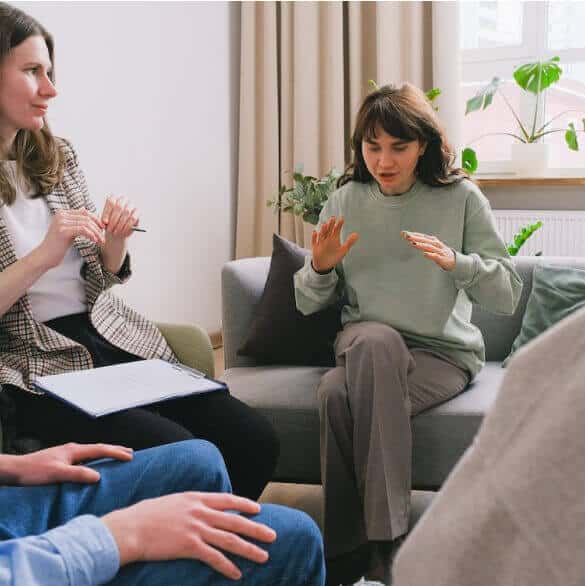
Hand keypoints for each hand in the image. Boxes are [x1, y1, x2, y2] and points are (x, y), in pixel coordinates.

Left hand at [10, 443, 132, 484]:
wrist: (15, 470)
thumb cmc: (33, 472)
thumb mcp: (57, 474)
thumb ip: (78, 474)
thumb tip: (98, 476)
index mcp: (74, 450)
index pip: (100, 449)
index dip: (116, 453)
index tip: (130, 456)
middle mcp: (72, 449)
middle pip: (99, 447)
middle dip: (115, 450)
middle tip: (130, 453)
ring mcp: (67, 454)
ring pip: (92, 452)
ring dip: (106, 453)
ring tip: (117, 456)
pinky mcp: (62, 460)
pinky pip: (85, 458)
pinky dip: (96, 459)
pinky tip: (95, 465)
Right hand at [36, 209, 104, 268]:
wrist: (45, 256)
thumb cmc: (58, 245)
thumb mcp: (68, 230)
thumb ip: (76, 222)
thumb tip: (85, 210)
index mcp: (62, 213)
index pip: (84, 212)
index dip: (96, 220)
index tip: (102, 229)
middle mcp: (61, 215)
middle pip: (86, 217)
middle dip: (97, 227)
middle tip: (103, 237)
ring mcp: (61, 222)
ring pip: (86, 224)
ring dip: (96, 233)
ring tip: (101, 241)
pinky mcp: (63, 230)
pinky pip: (82, 229)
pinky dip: (91, 235)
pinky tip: (94, 241)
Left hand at [101, 195, 138, 240]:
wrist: (118, 230)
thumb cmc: (110, 224)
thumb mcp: (105, 222)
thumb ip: (104, 220)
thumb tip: (104, 222)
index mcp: (114, 197)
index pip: (111, 201)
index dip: (107, 212)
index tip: (104, 222)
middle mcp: (123, 199)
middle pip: (119, 206)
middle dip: (114, 220)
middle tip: (110, 229)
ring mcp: (132, 205)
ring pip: (127, 212)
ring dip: (120, 224)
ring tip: (115, 232)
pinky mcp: (138, 212)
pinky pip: (133, 218)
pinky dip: (127, 226)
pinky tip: (123, 231)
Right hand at [103, 492, 276, 579]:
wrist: (131, 528)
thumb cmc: (146, 515)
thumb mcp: (172, 501)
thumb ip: (189, 505)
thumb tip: (199, 509)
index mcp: (196, 498)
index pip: (228, 499)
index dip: (245, 505)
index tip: (258, 510)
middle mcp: (200, 511)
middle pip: (235, 521)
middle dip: (256, 529)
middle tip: (272, 536)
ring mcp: (196, 528)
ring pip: (230, 540)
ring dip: (249, 549)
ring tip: (263, 557)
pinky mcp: (189, 546)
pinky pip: (214, 558)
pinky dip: (227, 566)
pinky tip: (237, 574)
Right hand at [311, 216, 358, 271]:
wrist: (325, 265)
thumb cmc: (334, 257)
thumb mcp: (343, 250)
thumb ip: (350, 242)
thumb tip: (357, 234)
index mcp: (334, 238)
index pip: (336, 230)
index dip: (339, 225)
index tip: (342, 219)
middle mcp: (327, 239)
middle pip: (329, 230)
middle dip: (331, 225)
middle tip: (333, 218)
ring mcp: (321, 243)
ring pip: (322, 235)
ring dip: (323, 230)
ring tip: (325, 224)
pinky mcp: (315, 248)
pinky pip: (314, 242)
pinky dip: (314, 237)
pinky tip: (315, 232)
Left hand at [401, 231, 455, 270]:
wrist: (454, 261)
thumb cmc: (440, 253)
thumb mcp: (430, 246)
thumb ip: (420, 243)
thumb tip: (410, 240)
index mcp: (432, 240)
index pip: (421, 236)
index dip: (413, 234)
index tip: (404, 233)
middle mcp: (435, 244)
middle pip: (424, 240)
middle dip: (415, 238)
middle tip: (407, 236)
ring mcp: (439, 251)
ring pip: (429, 247)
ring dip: (421, 245)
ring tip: (414, 244)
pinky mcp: (442, 258)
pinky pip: (435, 256)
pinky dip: (430, 254)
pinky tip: (425, 254)